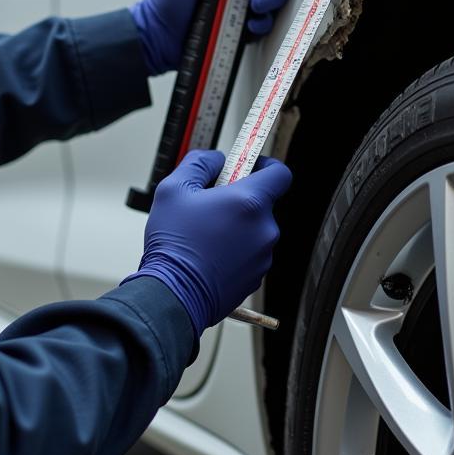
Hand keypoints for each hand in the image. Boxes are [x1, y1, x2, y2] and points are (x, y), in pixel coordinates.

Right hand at [123, 150, 292, 336]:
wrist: (173, 295)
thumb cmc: (174, 245)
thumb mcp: (174, 188)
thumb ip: (199, 163)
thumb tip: (214, 160)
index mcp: (250, 202)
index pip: (280, 173)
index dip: (266, 165)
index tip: (249, 165)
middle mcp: (264, 229)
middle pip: (262, 202)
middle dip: (238, 199)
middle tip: (211, 204)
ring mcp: (263, 256)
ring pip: (255, 229)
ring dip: (236, 226)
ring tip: (205, 234)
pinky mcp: (256, 277)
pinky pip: (250, 252)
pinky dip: (235, 249)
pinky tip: (209, 253)